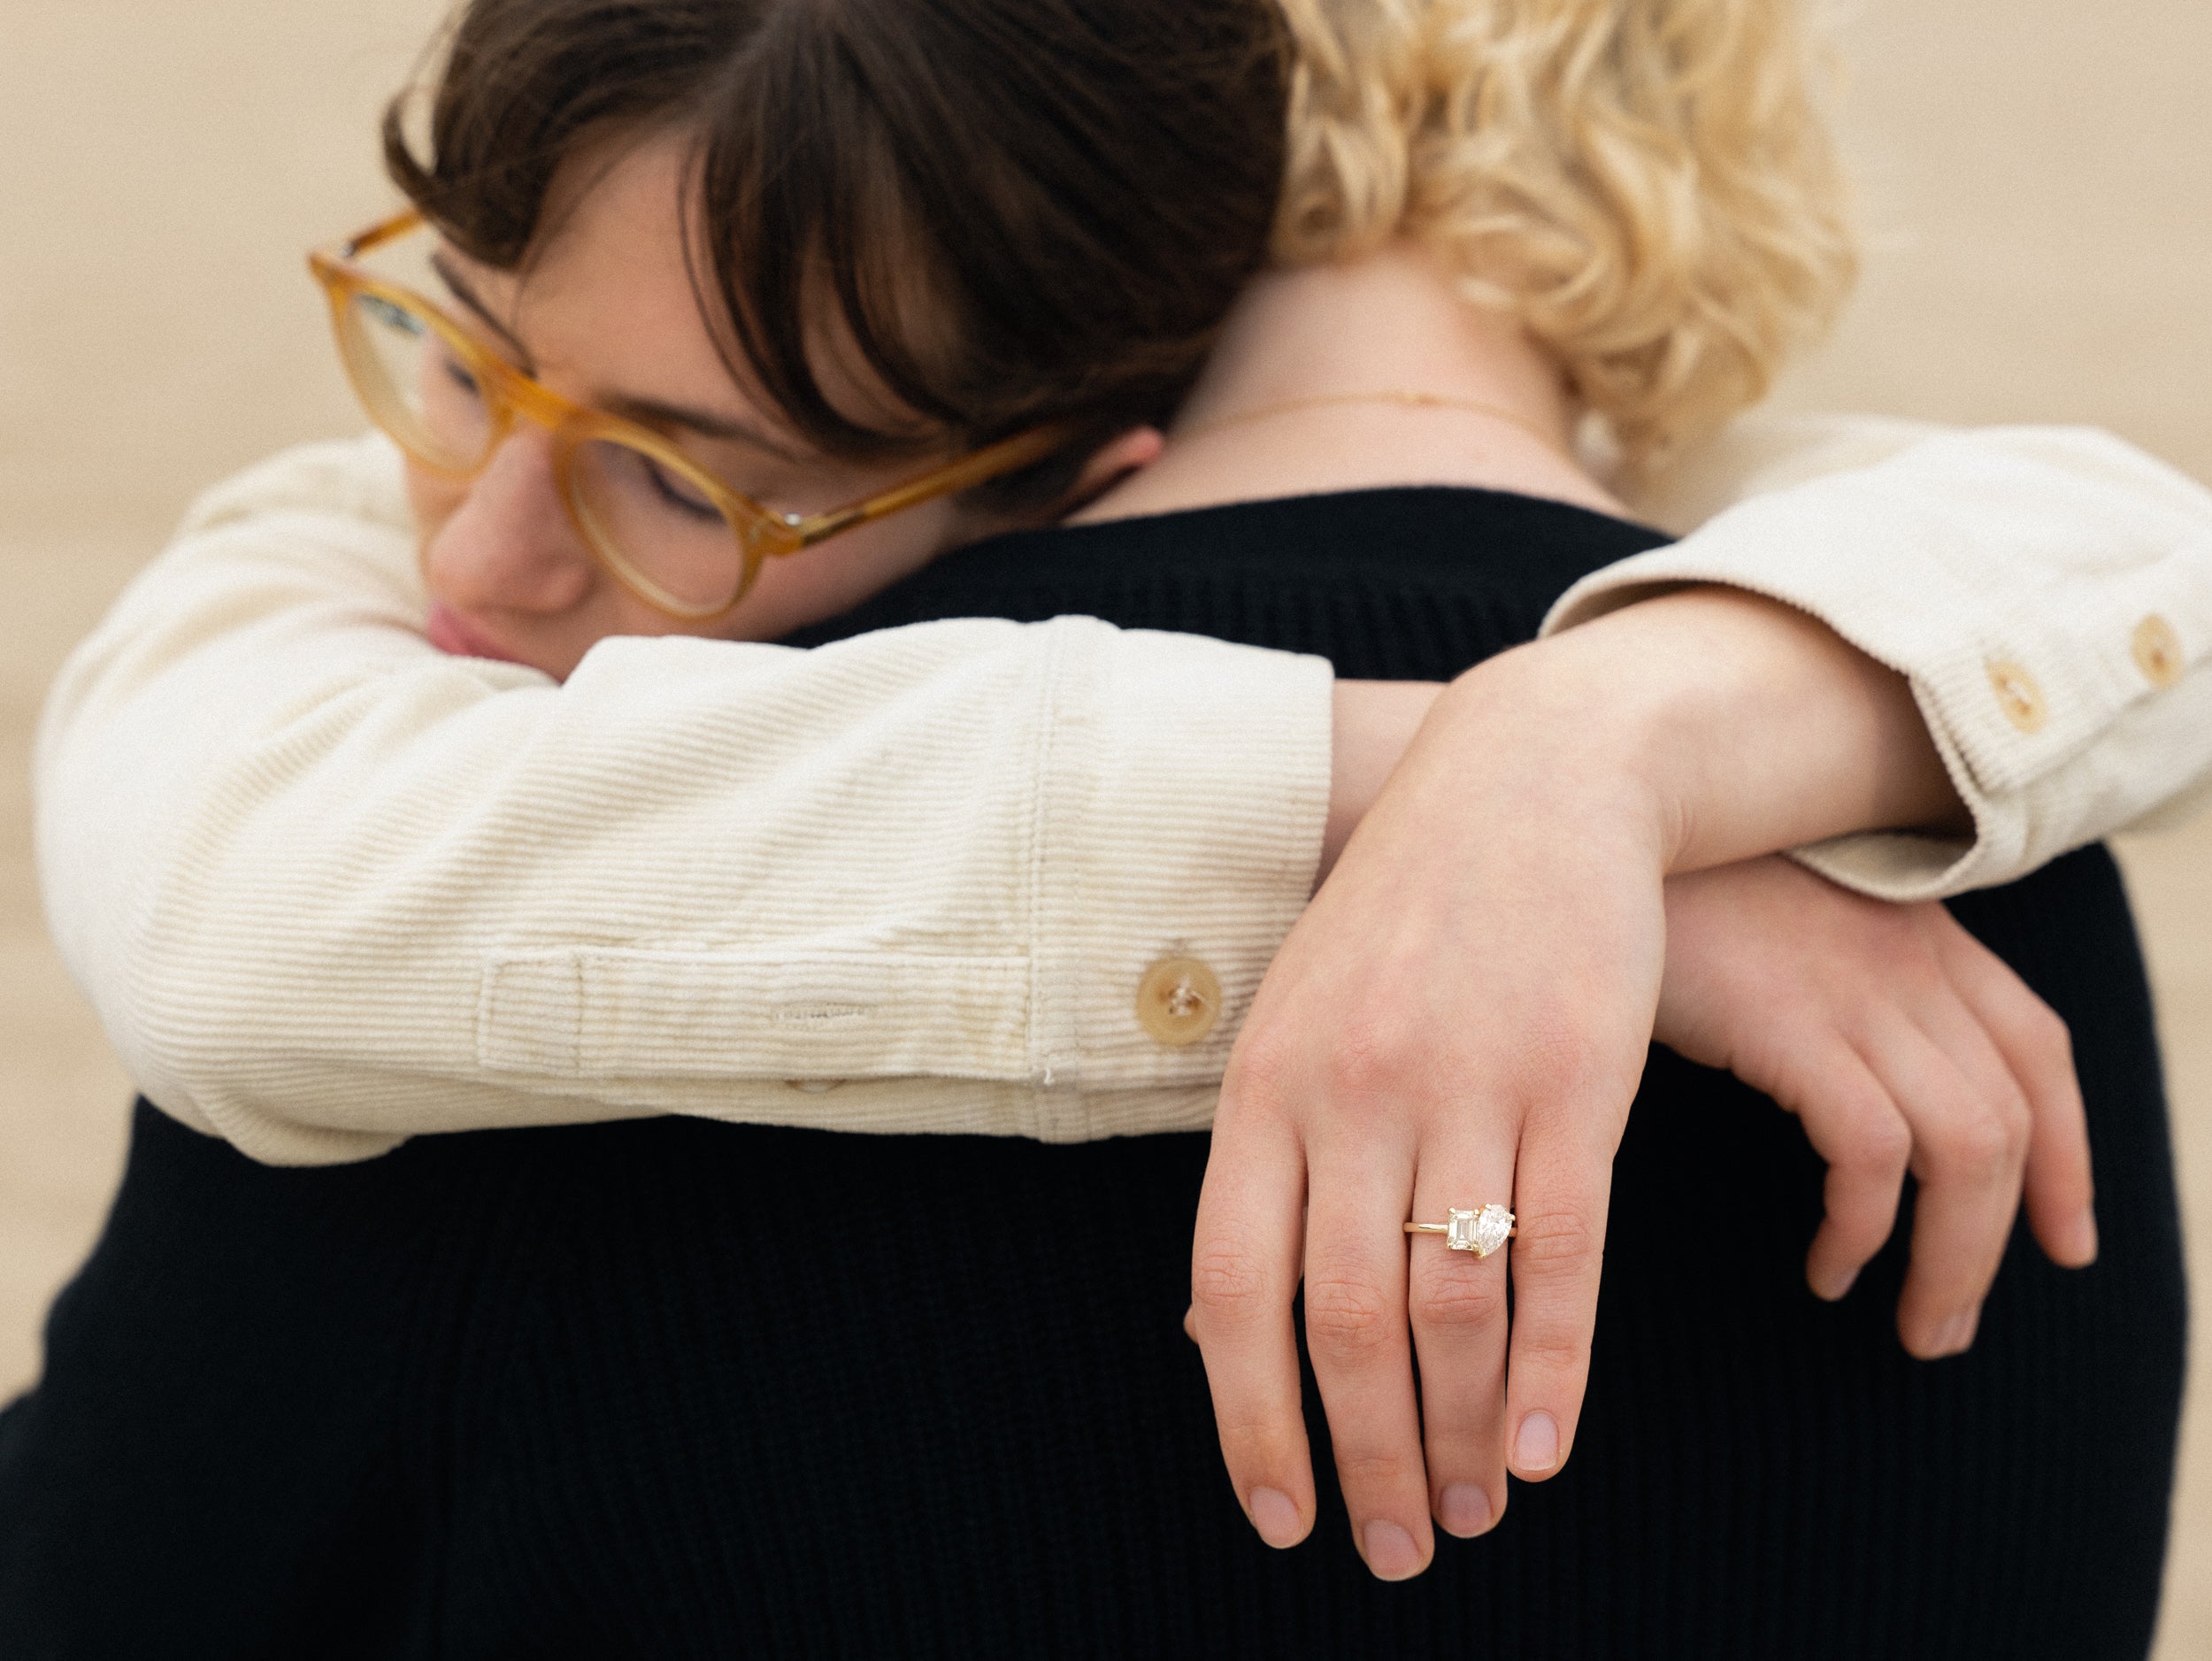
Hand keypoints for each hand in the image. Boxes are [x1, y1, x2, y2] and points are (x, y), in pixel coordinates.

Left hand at [1191, 667, 1668, 1579]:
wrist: (1529, 783)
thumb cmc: (1406, 917)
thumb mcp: (1298, 1012)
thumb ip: (1269, 1151)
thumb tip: (1233, 1315)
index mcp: (1263, 1088)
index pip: (1229, 1292)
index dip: (1248, 1421)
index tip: (1278, 1517)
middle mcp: (1350, 1096)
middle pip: (1343, 1325)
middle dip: (1363, 1461)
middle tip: (1393, 1554)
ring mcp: (1464, 1086)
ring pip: (1452, 1309)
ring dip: (1457, 1436)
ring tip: (1469, 1514)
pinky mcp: (1576, 1083)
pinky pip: (1559, 1259)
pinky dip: (1552, 1371)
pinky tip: (1543, 1449)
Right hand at [1656, 856, 2094, 1356]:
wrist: (1580, 823)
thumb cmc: (1653, 892)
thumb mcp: (1768, 927)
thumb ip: (1821, 985)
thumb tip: (1843, 1083)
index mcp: (1913, 928)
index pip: (2036, 1048)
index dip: (2069, 1153)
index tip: (2064, 1238)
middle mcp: (1907, 955)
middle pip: (2013, 1117)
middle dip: (2003, 1242)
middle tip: (1950, 1323)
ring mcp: (1855, 984)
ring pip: (1967, 1149)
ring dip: (1954, 1260)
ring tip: (1910, 1324)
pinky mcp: (1791, 1018)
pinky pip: (1873, 1150)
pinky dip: (1865, 1227)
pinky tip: (1828, 1266)